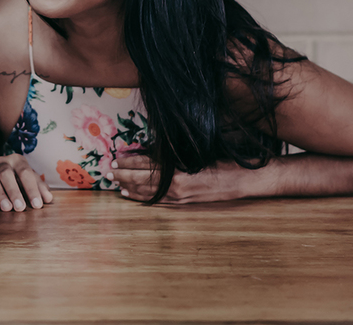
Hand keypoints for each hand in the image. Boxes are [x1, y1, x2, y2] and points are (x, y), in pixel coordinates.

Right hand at [0, 154, 53, 211]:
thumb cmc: (12, 174)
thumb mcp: (26, 176)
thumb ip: (38, 186)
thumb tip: (49, 199)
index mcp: (17, 160)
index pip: (26, 173)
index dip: (32, 189)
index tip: (37, 204)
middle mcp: (2, 162)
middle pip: (7, 175)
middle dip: (14, 191)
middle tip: (20, 208)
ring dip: (0, 194)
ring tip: (7, 208)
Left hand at [111, 155, 252, 204]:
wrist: (244, 181)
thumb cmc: (223, 162)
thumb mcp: (196, 152)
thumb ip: (174, 154)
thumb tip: (150, 150)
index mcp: (179, 173)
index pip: (147, 167)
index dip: (130, 163)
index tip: (116, 159)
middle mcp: (177, 187)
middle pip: (143, 182)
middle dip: (124, 177)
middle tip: (108, 173)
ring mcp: (181, 197)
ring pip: (149, 193)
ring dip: (130, 188)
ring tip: (115, 185)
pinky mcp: (185, 203)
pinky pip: (159, 201)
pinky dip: (143, 198)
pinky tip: (133, 196)